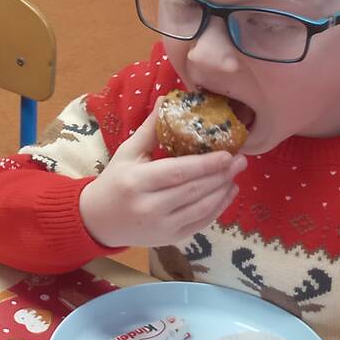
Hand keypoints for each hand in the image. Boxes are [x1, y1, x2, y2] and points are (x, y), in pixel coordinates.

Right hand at [78, 113, 245, 247]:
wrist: (99, 220)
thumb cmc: (115, 181)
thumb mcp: (128, 152)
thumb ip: (150, 129)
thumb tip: (168, 100)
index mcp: (136, 181)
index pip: (177, 172)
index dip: (205, 164)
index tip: (227, 153)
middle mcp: (149, 207)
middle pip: (193, 190)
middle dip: (220, 175)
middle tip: (241, 160)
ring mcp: (161, 226)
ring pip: (201, 209)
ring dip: (223, 191)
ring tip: (235, 174)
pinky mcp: (170, 239)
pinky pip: (201, 223)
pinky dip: (218, 209)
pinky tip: (227, 193)